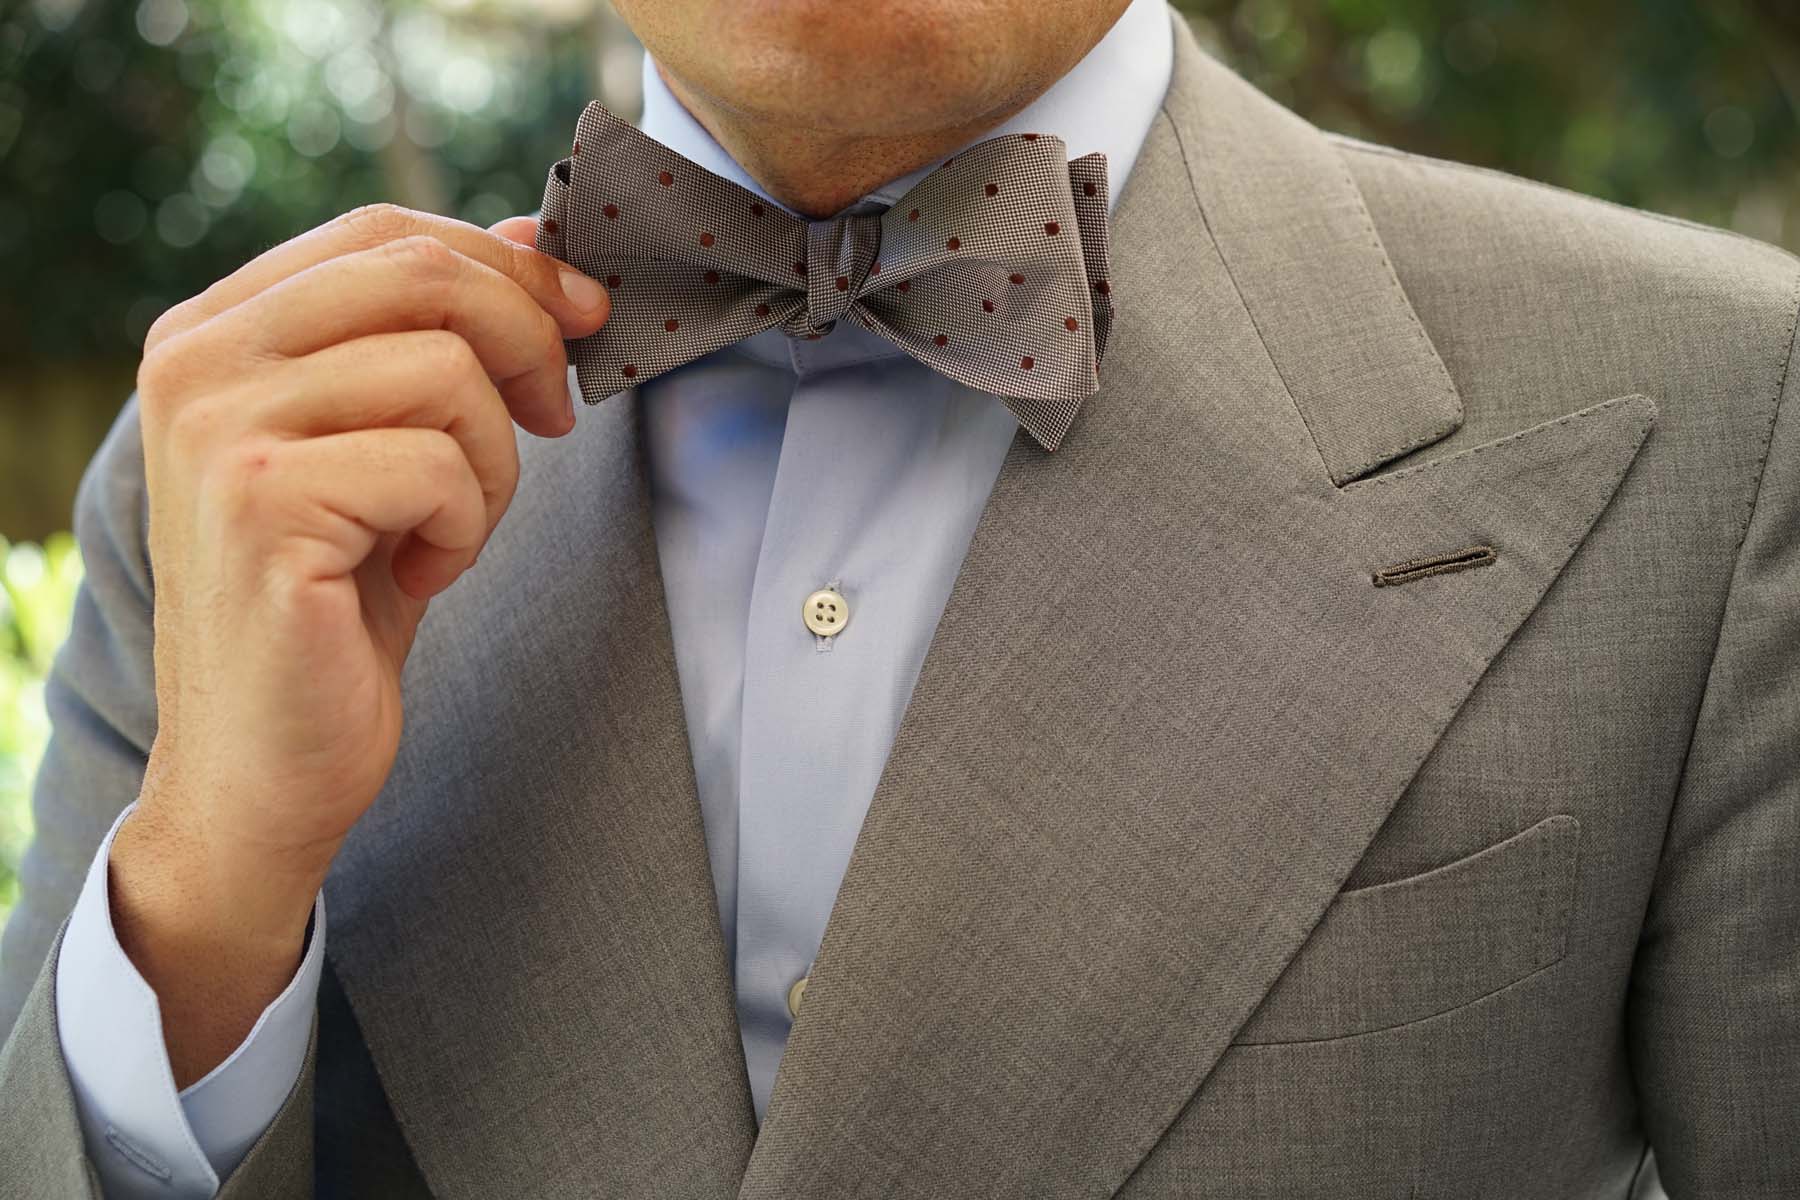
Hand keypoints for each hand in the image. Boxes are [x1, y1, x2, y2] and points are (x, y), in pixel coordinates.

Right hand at [105, 204, 605, 1084]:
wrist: (267, 762)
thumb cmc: (336, 604)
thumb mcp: (388, 446)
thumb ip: (436, 338)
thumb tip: (535, 241)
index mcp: (214, 329)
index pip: (384, 232)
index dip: (505, 263)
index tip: (583, 314)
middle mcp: (196, 361)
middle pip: (423, 276)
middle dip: (527, 343)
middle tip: (553, 420)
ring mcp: (219, 429)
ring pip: (446, 372)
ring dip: (490, 465)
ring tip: (444, 531)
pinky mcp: (263, 505)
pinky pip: (438, 465)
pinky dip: (466, 529)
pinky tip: (418, 577)